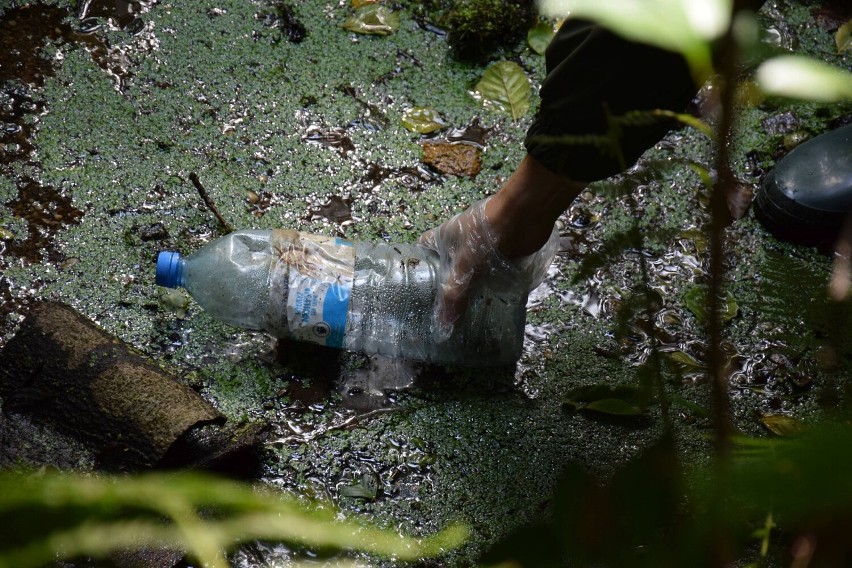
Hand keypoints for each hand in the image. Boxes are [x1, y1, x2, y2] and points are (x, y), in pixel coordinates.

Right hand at [418, 197, 558, 329]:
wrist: (523, 216)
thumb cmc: (485, 235)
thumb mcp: (465, 266)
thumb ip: (455, 295)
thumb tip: (444, 325)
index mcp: (444, 237)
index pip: (422, 248)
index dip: (417, 265)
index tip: (414, 287)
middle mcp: (460, 243)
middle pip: (447, 265)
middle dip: (445, 286)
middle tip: (439, 311)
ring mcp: (482, 249)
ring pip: (470, 273)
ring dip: (469, 289)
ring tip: (461, 315)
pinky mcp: (500, 256)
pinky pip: (490, 275)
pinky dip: (490, 288)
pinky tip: (487, 307)